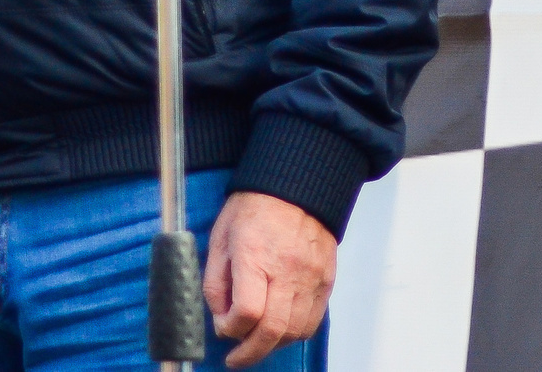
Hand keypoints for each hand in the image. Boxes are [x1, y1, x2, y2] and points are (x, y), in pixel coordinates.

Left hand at [203, 191, 336, 368]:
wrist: (295, 187)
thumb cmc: (254, 208)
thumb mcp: (220, 238)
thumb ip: (216, 282)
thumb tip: (221, 318)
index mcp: (255, 254)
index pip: (247, 311)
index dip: (231, 328)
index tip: (223, 327)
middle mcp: (286, 269)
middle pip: (273, 330)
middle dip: (251, 353)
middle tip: (237, 358)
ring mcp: (311, 276)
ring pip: (295, 331)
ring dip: (273, 345)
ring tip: (257, 343)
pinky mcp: (326, 280)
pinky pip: (312, 321)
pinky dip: (294, 334)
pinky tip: (279, 330)